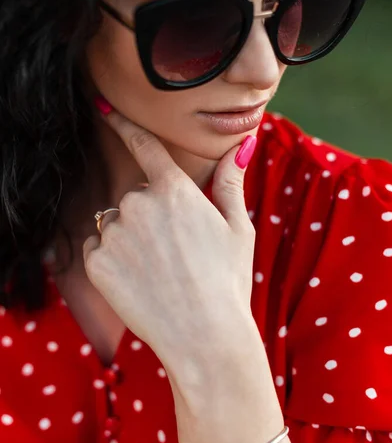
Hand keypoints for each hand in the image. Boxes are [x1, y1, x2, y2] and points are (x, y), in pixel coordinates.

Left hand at [83, 101, 257, 364]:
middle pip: (134, 197)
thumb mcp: (237, 228)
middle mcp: (139, 204)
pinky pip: (98, 250)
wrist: (204, 336)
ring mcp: (114, 233)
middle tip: (174, 251)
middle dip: (148, 215)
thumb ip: (230, 182)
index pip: (144, 146)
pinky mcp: (97, 263)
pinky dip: (111, 262)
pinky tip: (138, 282)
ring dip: (129, 238)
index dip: (122, 124)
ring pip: (114, 224)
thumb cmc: (227, 281)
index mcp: (175, 191)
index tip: (103, 106)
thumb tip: (244, 143)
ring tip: (158, 270)